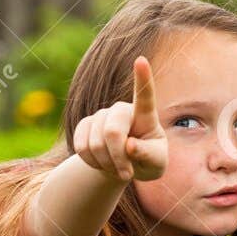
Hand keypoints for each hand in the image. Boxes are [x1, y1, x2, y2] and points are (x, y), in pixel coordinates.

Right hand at [72, 56, 166, 181]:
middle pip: (112, 131)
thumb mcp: (156, 164)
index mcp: (145, 114)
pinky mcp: (84, 126)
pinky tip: (102, 164)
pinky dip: (92, 163)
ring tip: (117, 169)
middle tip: (126, 175)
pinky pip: (81, 147)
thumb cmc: (147, 161)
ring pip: (94, 143)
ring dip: (106, 164)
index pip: (144, 95)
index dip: (142, 78)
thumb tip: (130, 145)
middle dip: (117, 157)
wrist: (123, 165)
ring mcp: (101, 116)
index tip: (141, 60)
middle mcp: (121, 110)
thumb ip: (147, 155)